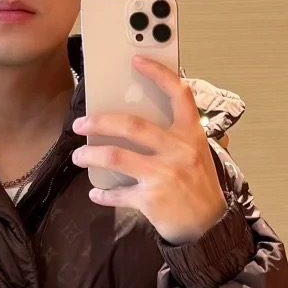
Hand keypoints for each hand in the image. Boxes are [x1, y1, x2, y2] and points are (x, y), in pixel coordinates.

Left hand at [71, 53, 228, 244]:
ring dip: (90, 155)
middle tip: (81, 123)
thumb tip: (134, 123)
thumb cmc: (199, 186)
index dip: (158, 73)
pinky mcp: (150, 199)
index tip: (137, 60)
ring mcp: (163, 175)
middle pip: (131, 125)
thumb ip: (174, 136)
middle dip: (99, 121)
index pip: (178, 94)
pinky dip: (102, 194)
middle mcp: (178, 151)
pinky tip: (96, 193)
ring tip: (79, 156)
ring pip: (114, 156)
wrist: (208, 227)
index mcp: (191, 134)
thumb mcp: (197, 154)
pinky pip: (117, 192)